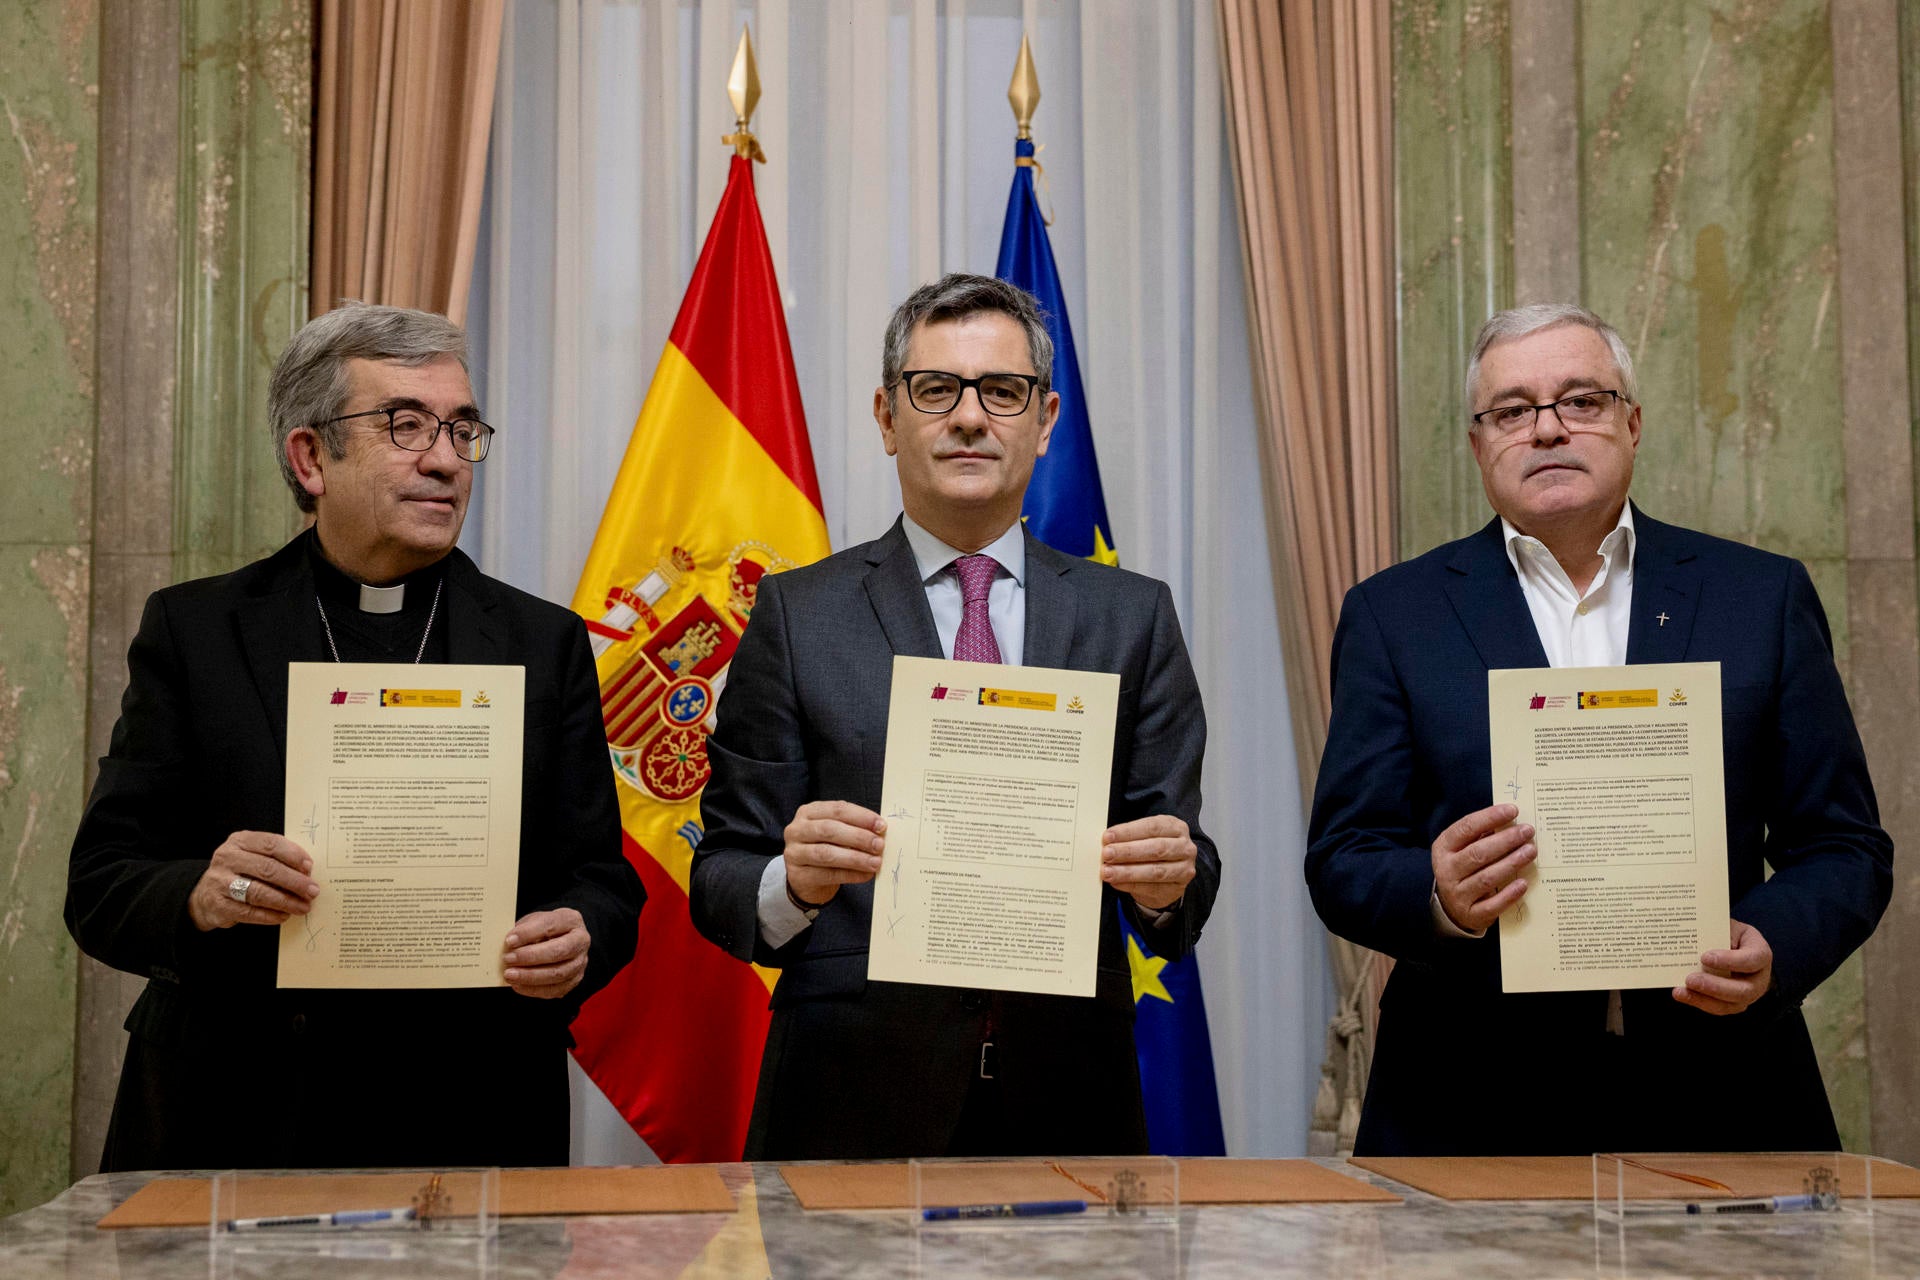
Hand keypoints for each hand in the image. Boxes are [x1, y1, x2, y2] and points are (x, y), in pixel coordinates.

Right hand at [188, 831, 319, 930]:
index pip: (271, 843)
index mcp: (240, 841)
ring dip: (285, 901)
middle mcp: (227, 858)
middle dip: (294, 881)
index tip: (309, 867)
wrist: (205, 894)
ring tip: (303, 906)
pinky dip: (270, 915)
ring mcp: (220, 882)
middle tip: (312, 891)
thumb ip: (277, 858)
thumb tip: (306, 870)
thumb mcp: (254, 855)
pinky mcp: (218, 904)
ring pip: (258, 892)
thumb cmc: (240, 872)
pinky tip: (284, 915)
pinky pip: (249, 912)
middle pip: (267, 869)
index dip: (293, 855)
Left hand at [503, 908, 590, 998]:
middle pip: (559, 951)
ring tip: (509, 975)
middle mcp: (581, 941)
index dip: (529, 933)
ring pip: (558, 974)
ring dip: (530, 976)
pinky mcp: (574, 980)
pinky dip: (534, 989)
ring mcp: (580, 962)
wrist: (557, 941)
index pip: (551, 925)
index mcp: (571, 920)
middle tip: (508, 959)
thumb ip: (524, 930)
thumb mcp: (533, 921)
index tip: (509, 940)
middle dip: (531, 957)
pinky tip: (518, 985)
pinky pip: (555, 990)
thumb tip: (511, 944)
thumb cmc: (543, 930)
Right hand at [783, 801, 885, 907]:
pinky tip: (866, 875)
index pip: (837, 809)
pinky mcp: (798, 875)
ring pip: (827, 853)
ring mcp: (794, 853)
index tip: (881, 826)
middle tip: (879, 845)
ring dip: (855, 858)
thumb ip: (854, 828)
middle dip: (858, 837)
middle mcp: (797, 830)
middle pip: (830, 830)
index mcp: (809, 812)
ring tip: (875, 862)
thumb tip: (880, 832)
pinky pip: (828, 874)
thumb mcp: (836, 832)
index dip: (861, 817)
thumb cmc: (826, 847)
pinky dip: (850, 875)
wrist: (806, 878)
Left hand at [1101, 815, 1196, 910]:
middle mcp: (1185, 847)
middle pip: (1156, 849)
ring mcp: (1184, 869)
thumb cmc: (1152, 850)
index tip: (1107, 837)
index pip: (1152, 827)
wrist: (1167, 877)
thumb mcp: (1145, 837)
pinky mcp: (1177, 889)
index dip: (1128, 832)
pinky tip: (1116, 882)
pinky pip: (1152, 888)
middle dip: (1128, 851)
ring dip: (1127, 872)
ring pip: (1155, 871)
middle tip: (1107, 854)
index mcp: (1176, 827)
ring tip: (1107, 872)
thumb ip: (1130, 838)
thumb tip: (1106, 842)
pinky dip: (1131, 885)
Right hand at [1431, 803, 1533, 932]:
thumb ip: (1481, 836)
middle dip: (1505, 840)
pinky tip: (1523, 883)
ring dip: (1511, 863)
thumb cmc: (1463, 868)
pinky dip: (1509, 894)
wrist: (1450, 906)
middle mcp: (1447, 871)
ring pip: (1486, 877)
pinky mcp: (1471, 914)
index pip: (1466, 828)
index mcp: (1444, 848)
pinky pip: (1492, 905)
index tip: (1512, 810)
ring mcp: (1458, 894)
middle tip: (1527, 831)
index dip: (1489, 817)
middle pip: (1478, 853)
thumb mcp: (1462, 849)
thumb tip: (1511, 821)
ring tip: (1531, 851)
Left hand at [1673, 919, 1772, 1015]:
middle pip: (1743, 990)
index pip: (1752, 960)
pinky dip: (1699, 1002)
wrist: (1732, 946)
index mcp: (1761, 953)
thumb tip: (1695, 937)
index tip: (1705, 957)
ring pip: (1730, 1004)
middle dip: (1715, 987)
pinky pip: (1718, 1008)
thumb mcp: (1727, 926)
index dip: (1730, 961)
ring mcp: (1749, 994)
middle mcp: (1760, 977)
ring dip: (1704, 999)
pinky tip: (1682, 994)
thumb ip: (1716, 931)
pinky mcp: (1734, 1003)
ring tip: (1681, 991)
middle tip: (1690, 979)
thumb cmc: (1729, 934)